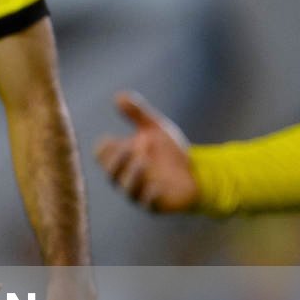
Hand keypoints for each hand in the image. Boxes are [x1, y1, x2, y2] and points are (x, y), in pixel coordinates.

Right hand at [94, 91, 198, 212]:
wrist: (197, 174)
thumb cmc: (170, 152)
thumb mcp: (154, 128)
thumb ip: (137, 114)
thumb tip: (118, 96)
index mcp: (121, 158)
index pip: (101, 154)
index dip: (105, 148)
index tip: (112, 140)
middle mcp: (126, 176)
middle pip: (111, 172)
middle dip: (117, 161)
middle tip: (129, 149)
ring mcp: (140, 191)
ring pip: (127, 189)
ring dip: (133, 176)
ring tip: (142, 163)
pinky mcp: (156, 204)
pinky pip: (148, 203)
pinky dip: (151, 195)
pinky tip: (159, 184)